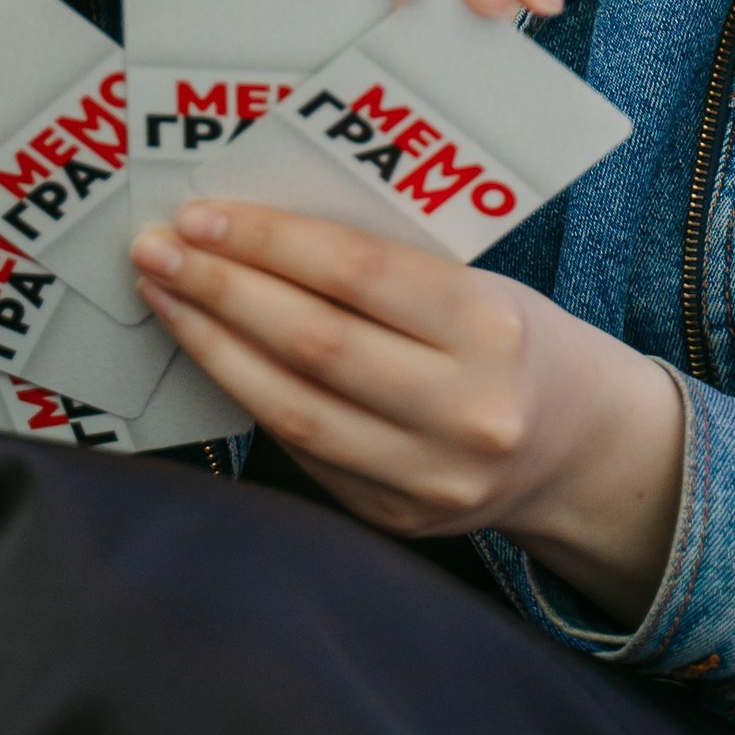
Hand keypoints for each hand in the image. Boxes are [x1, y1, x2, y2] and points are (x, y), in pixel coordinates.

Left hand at [128, 201, 686, 628]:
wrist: (578, 447)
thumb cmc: (510, 339)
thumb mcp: (477, 285)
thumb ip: (383, 271)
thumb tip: (252, 234)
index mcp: (489, 326)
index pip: (357, 274)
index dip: (269, 243)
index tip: (201, 217)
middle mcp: (463, 408)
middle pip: (313, 343)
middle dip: (221, 290)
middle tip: (157, 251)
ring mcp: (430, 476)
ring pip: (293, 408)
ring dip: (214, 347)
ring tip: (164, 299)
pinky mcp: (398, 517)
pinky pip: (304, 451)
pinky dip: (249, 398)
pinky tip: (211, 355)